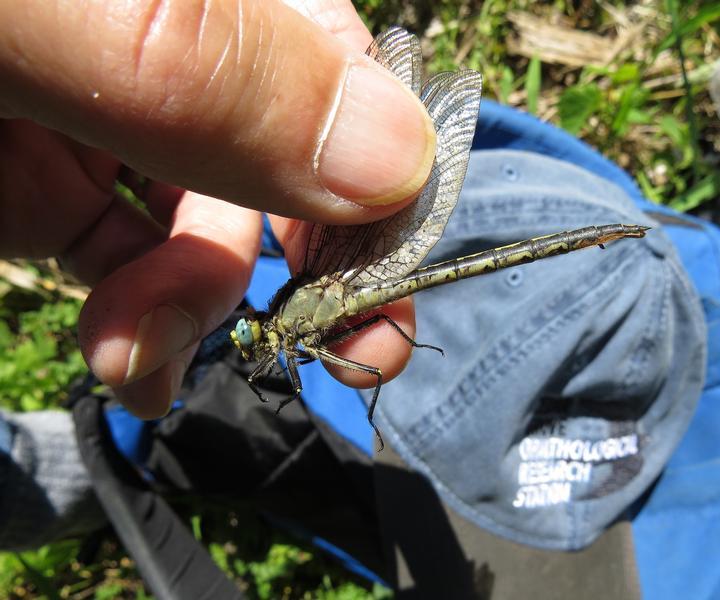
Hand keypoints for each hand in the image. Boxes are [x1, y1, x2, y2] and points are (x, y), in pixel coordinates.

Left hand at [0, 0, 434, 417]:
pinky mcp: (52, 190)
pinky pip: (132, 265)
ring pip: (214, 230)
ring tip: (137, 361)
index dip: (387, 171)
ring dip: (198, 313)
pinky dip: (143, 327)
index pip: (345, 63)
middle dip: (321, 267)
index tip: (388, 279)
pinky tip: (130, 365)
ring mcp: (115, 122)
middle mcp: (181, 53)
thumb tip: (405, 163)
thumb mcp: (58, 17)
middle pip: (297, 160)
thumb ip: (217, 70)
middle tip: (354, 352)